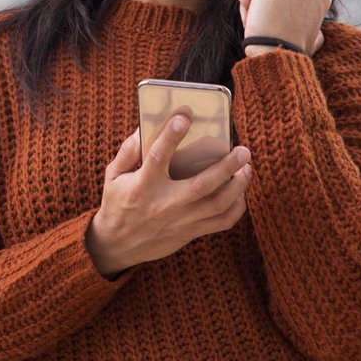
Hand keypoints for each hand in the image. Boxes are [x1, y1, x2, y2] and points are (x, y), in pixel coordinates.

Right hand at [87, 113, 252, 277]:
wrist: (118, 245)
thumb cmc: (117, 204)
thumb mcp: (113, 176)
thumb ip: (128, 151)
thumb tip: (145, 128)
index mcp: (142, 186)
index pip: (157, 157)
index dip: (171, 135)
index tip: (184, 115)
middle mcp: (163, 204)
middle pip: (201, 185)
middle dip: (226, 166)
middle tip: (242, 149)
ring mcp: (179, 221)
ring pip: (218, 204)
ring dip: (238, 185)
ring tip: (246, 167)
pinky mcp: (190, 232)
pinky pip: (222, 222)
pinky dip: (236, 207)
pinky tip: (239, 192)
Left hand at [234, 0, 330, 55]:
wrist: (278, 53)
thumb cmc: (291, 51)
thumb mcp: (314, 38)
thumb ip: (314, 26)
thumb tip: (315, 30)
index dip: (281, 8)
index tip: (278, 24)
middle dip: (267, 2)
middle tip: (265, 23)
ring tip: (259, 19)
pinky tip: (247, 6)